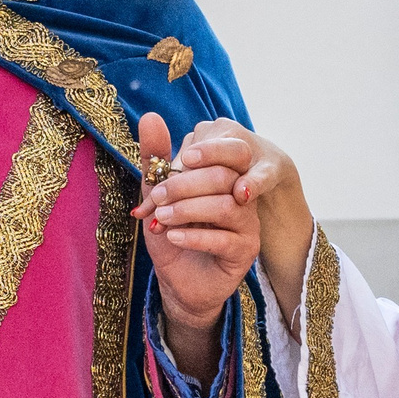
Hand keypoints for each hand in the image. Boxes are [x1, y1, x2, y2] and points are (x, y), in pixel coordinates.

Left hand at [173, 119, 313, 332]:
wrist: (177, 281)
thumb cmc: (170, 234)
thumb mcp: (157, 196)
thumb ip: (156, 160)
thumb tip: (150, 116)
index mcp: (224, 176)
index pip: (218, 155)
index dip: (191, 158)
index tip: (165, 169)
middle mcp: (241, 195)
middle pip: (224, 177)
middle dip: (185, 185)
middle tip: (156, 197)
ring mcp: (248, 223)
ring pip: (226, 206)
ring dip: (188, 210)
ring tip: (162, 217)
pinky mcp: (246, 250)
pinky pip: (225, 238)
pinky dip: (194, 236)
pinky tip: (172, 236)